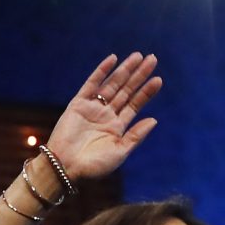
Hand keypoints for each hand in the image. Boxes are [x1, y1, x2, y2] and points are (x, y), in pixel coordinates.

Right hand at [44, 52, 162, 182]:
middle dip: (139, 75)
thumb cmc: (93, 166)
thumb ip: (136, 136)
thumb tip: (154, 119)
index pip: (135, 104)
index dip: (146, 92)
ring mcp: (92, 108)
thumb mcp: (120, 152)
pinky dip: (101, 72)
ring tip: (138, 56)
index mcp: (117, 127)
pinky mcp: (78, 105)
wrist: (65, 168)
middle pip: (126, 90)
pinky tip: (113, 59)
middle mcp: (106, 115)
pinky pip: (91, 84)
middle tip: (152, 59)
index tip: (158, 79)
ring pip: (112, 85)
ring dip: (124, 70)